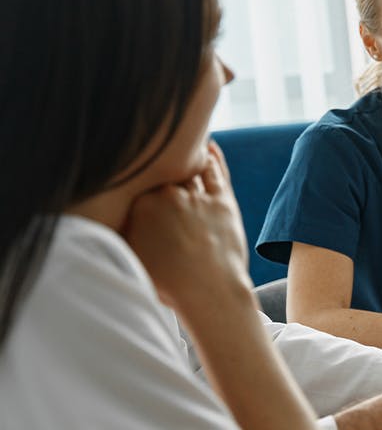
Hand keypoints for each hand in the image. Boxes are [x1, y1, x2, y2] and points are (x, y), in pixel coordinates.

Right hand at [124, 141, 250, 313]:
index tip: (131, 160)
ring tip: (181, 139)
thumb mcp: (129, 256)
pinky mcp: (224, 202)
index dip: (135, 170)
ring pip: (189, 166)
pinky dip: (212, 158)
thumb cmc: (166, 283)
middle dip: (158, 158)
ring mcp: (197, 197)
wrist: (208, 294)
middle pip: (162, 168)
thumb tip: (106, 215)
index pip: (135, 178)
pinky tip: (209, 149)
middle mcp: (168, 195)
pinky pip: (216, 172)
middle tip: (154, 141)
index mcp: (140, 206)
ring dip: (186, 152)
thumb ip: (119, 230)